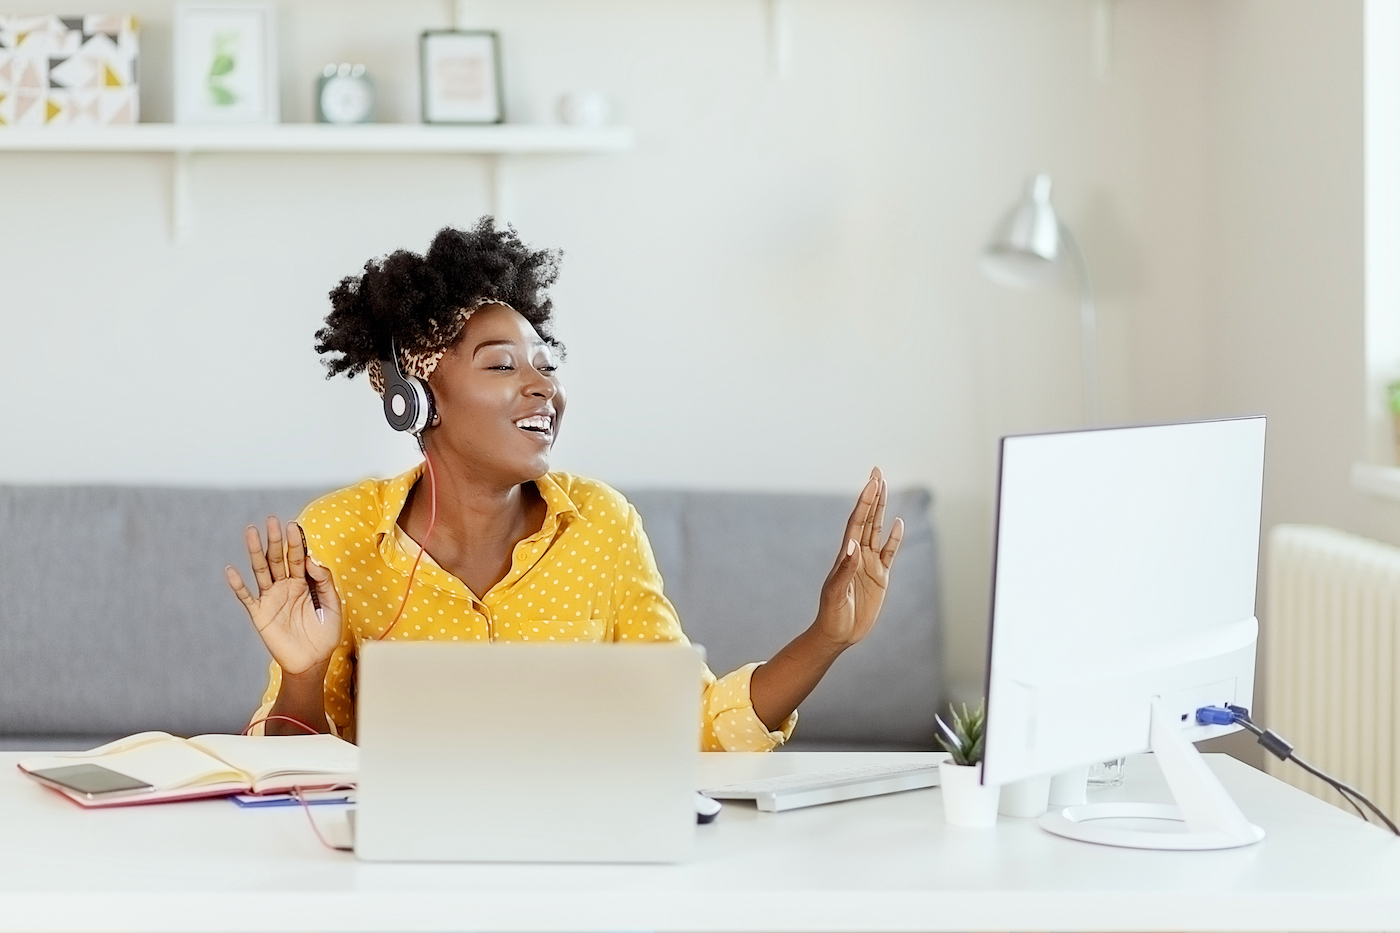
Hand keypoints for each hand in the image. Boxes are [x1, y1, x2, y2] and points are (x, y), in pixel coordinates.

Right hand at [225, 517, 341, 676]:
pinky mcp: (260, 614)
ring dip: (255, 552)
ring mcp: (271, 598)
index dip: (296, 542)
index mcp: (304, 583)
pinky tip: (231, 571)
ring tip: (250, 531)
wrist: (313, 662)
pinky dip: (238, 585)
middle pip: (278, 559)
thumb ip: (324, 581)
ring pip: (261, 570)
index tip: (293, 525)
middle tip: (272, 520)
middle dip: (275, 540)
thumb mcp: (332, 605)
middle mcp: (285, 587)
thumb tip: (311, 559)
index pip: (298, 558)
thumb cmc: (325, 634)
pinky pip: (247, 597)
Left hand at [813, 468, 903, 648]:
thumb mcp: (836, 593)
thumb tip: (853, 546)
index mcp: (846, 555)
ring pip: (877, 530)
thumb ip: (845, 570)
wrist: (837, 633)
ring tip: (885, 487)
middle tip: (877, 472)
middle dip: (873, 495)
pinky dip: (894, 539)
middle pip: (867, 519)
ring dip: (881, 510)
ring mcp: (869, 564)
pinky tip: (898, 524)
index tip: (872, 482)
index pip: (857, 522)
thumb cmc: (832, 614)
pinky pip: (889, 554)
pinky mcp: (880, 577)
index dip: (865, 501)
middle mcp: (858, 555)